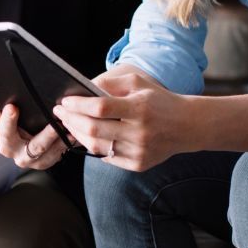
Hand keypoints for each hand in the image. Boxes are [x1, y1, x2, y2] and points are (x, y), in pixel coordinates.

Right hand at [0, 86, 65, 169]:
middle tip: (13, 108)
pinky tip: (72, 132)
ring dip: (47, 135)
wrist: (40, 141)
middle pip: (6, 137)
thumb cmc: (18, 120)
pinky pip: (55, 153)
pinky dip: (64, 143)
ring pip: (36, 147)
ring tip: (57, 123)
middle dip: (10, 124)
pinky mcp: (45, 161)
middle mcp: (8, 147)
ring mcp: (27, 157)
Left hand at [54, 68, 189, 171]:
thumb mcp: (138, 82)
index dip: (78, 105)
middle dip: (71, 120)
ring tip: (69, 123)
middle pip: (94, 129)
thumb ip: (110, 83)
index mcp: (139, 108)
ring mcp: (138, 151)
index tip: (65, 101)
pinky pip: (107, 157)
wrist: (187, 125)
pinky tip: (87, 136)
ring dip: (78, 134)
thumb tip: (82, 88)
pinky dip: (94, 146)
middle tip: (60, 112)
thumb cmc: (158, 100)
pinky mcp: (138, 164)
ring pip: (96, 147)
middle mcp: (139, 132)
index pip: (100, 108)